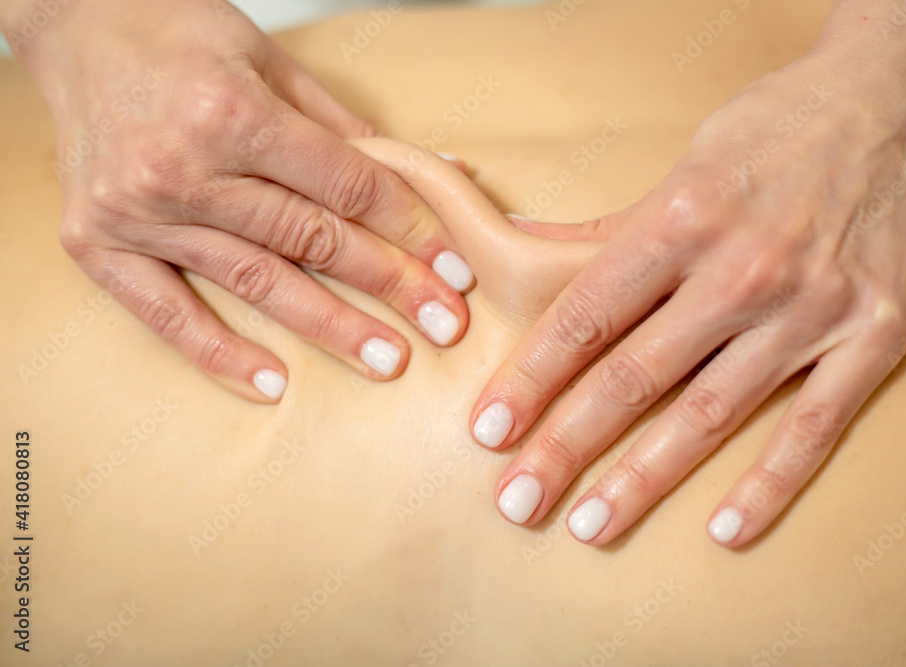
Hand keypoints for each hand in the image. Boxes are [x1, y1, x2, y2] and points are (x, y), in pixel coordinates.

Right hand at [2, 0, 472, 401]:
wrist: (74, 23)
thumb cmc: (177, 32)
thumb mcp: (271, 61)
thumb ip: (344, 127)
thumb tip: (431, 172)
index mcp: (232, 113)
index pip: (345, 187)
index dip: (410, 229)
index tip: (455, 268)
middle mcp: (183, 168)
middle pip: (311, 240)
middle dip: (389, 285)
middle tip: (442, 324)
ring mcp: (137, 212)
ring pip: (256, 282)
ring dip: (330, 326)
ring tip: (386, 359)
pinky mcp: (98, 243)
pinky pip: (167, 313)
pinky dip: (220, 353)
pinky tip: (272, 383)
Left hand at [469, 3, 905, 546]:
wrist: (899, 95)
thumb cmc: (779, 126)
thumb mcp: (685, 164)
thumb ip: (612, 229)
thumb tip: (523, 246)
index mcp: (682, 220)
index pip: (586, 316)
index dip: (531, 378)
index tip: (491, 428)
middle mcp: (741, 270)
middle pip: (634, 377)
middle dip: (566, 445)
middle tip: (518, 498)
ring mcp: (811, 308)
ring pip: (711, 414)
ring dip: (645, 478)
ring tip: (593, 525)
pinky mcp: (874, 335)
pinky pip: (815, 425)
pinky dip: (770, 484)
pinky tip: (727, 530)